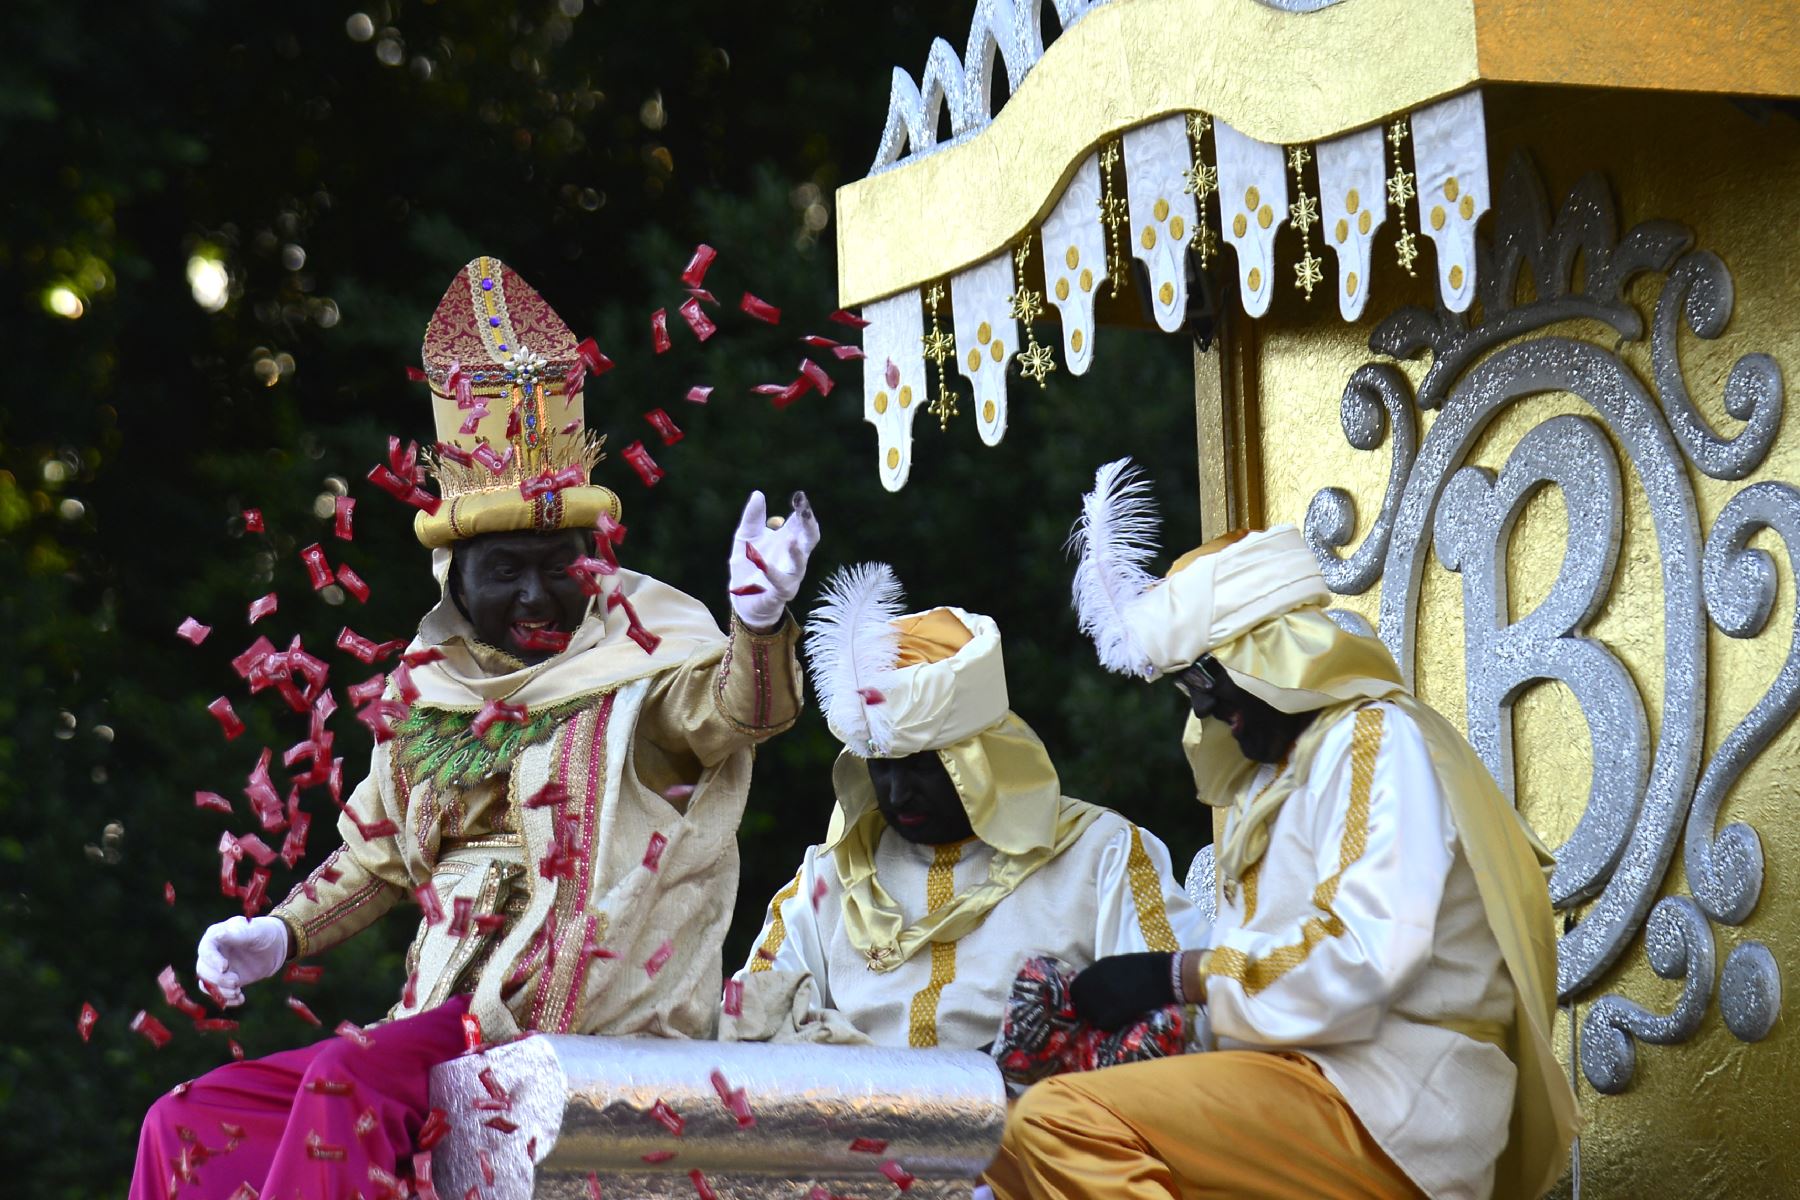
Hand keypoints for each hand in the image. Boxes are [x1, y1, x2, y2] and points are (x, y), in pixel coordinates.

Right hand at [195, 915, 289, 1006]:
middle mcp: (211, 953)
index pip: (205, 950)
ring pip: (208, 984)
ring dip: (221, 991)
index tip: (225, 967)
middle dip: (218, 979)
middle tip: (236, 982)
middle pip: (203, 970)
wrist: (275, 946)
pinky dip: (226, 999)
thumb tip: (218, 935)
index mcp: (215, 936)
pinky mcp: (224, 980)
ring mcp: (216, 968)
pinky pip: (217, 993)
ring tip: (237, 992)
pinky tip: (240, 999)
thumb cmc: (263, 933)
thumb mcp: (254, 931)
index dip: (212, 960)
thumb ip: (237, 934)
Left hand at [728, 489, 818, 630]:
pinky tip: (764, 564)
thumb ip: (753, 517)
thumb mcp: (746, 536)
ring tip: (790, 539)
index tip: (799, 497)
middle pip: (810, 538)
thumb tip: (758, 494)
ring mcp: (791, 575)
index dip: (803, 509)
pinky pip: (780, 583)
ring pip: (800, 563)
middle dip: (808, 524)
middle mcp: (795, 556)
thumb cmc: (748, 564)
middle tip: (804, 510)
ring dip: (796, 552)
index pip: (801, 522)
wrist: (742, 597)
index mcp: (789, 539)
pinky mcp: (780, 592)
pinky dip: (772, 573)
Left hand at [1069, 952, 1176, 1030]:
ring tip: (1111, 1016)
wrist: (1163, 974)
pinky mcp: (1114, 1011)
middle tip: (1099, 1012)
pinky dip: (1108, 1024)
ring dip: (1097, 1017)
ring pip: (1089, 1015)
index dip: (1080, 997)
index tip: (1088, 1001)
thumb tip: (1093, 987)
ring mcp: (1103, 998)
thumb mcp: (1116, 965)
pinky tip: (1118, 1020)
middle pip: (1079, 1003)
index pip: (1075, 988)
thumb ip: (1101, 975)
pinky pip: (1102, 1023)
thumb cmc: (1145, 967)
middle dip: (1087, 1009)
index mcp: (1095, 969)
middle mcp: (1094, 983)